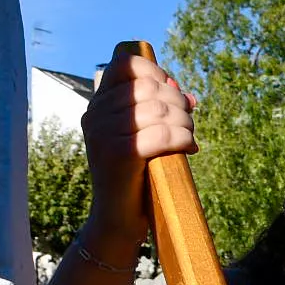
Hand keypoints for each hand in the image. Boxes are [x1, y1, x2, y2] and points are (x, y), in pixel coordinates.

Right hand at [83, 41, 197, 217]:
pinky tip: (189, 149)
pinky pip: (163, 134)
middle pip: (150, 87)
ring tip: (189, 138)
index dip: (155, 72)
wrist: (118, 218)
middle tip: (188, 124)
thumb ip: (158, 111)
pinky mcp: (119, 154)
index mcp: (97, 105)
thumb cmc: (134, 175)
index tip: (172, 95)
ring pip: (160, 110)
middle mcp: (95, 115)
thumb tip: (189, 95)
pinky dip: (184, 139)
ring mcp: (104, 134)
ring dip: (185, 122)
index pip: (126, 65)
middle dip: (178, 103)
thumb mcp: (141, 136)